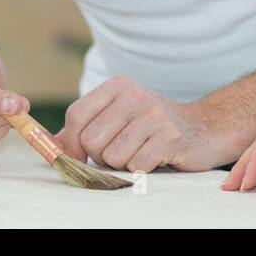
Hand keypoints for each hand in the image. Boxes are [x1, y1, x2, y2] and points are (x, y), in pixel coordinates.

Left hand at [56, 76, 235, 172]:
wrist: (204, 128)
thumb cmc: (154, 127)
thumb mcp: (119, 116)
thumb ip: (85, 127)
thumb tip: (50, 146)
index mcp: (118, 86)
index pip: (76, 115)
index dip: (71, 143)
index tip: (79, 157)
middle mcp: (135, 95)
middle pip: (91, 141)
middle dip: (101, 156)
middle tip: (122, 152)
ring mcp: (153, 115)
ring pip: (112, 157)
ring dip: (123, 164)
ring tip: (140, 152)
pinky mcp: (170, 137)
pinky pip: (136, 166)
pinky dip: (142, 169)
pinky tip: (155, 157)